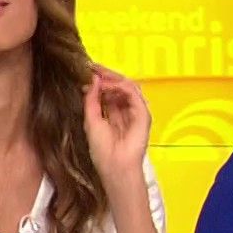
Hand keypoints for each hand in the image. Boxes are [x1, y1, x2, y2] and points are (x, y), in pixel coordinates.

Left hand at [82, 65, 150, 181]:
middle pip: (120, 86)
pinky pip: (133, 93)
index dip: (100, 80)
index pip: (109, 91)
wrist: (114, 164)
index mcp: (113, 114)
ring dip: (113, 78)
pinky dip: (120, 86)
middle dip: (107, 75)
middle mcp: (125, 112)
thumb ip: (91, 99)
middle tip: (94, 68)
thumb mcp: (91, 119)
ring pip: (128, 86)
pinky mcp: (143, 114)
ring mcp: (135, 112)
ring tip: (100, 76)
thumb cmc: (104, 152)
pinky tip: (108, 86)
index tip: (89, 71)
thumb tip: (92, 81)